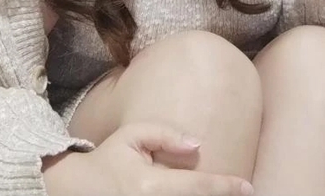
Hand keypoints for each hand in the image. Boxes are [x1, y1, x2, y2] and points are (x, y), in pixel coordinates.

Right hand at [43, 122, 253, 195]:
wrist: (76, 191)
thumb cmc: (108, 160)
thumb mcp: (132, 136)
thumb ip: (164, 134)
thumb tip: (197, 144)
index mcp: (151, 185)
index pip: (198, 186)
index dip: (226, 187)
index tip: (249, 187)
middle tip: (242, 193)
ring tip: (225, 195)